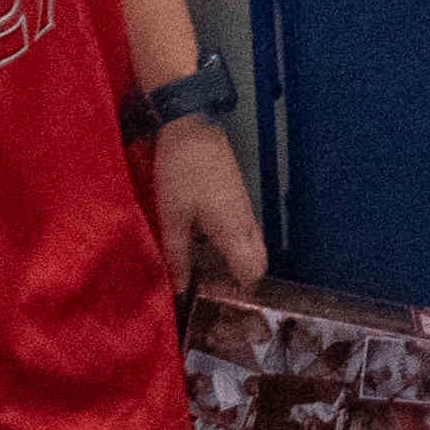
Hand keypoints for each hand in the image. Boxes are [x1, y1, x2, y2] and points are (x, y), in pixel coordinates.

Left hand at [142, 115, 267, 301]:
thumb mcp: (172, 218)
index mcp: (233, 230)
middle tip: (216, 289)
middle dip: (243, 279)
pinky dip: (235, 246)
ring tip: (211, 273)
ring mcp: (244, 207)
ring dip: (239, 261)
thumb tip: (182, 290)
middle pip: (258, 260)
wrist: (192, 127)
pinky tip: (209, 246)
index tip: (219, 301)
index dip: (240, 290)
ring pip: (253, 245)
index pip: (252, 271)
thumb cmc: (180, 174)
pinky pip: (245, 231)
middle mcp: (246, 222)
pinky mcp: (238, 196)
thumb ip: (178, 256)